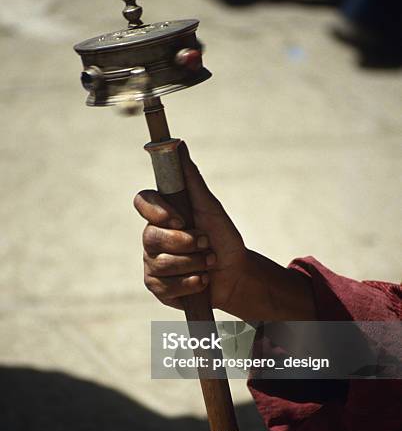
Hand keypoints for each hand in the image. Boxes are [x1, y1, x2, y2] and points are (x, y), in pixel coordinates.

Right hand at [134, 143, 315, 320]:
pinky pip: (165, 286)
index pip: (142, 202)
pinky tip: (201, 281)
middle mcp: (152, 237)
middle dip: (186, 243)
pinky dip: (190, 283)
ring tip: (208, 263)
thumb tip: (178, 143)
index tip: (180, 218)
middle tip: (206, 244)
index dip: (157, 210)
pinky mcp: (157, 287)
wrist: (236, 274)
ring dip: (193, 264)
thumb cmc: (222, 238)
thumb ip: (191, 179)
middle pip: (151, 237)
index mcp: (162, 214)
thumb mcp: (210, 206)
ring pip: (161, 264)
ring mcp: (152, 263)